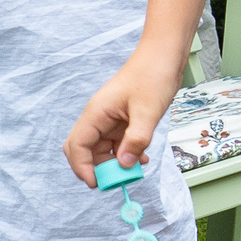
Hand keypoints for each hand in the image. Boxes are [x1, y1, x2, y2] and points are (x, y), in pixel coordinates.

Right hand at [64, 55, 181, 189]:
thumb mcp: (148, 112)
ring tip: (135, 170)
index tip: (97, 184)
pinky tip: (142, 158)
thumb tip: (125, 165)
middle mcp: (98, 118)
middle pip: (85, 151)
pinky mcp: (122, 121)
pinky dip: (126, 153)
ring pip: (102, 149)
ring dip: (115, 163)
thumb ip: (136, 140)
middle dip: (98, 168)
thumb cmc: (153, 76)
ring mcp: (110, 120)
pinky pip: (117, 143)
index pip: (77, 146)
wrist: (163, 56)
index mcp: (96, 114)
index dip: (82, 167)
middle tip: (117, 181)